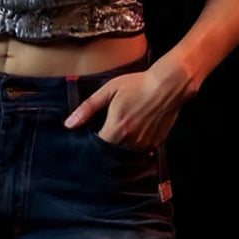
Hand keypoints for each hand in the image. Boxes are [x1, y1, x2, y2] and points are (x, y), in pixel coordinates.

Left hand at [63, 58, 191, 151]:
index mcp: (117, 128)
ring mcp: (145, 143)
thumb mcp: (108, 90)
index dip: (92, 144)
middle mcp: (131, 140)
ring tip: (120, 133)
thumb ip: (88, 108)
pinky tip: (133, 133)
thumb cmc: (137, 84)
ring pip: (126, 154)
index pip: (97, 147)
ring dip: (120, 148)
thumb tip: (69, 124)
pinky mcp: (156, 142)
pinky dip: (134, 146)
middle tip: (104, 136)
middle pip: (111, 154)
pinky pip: (141, 151)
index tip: (90, 137)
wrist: (168, 85)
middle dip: (105, 148)